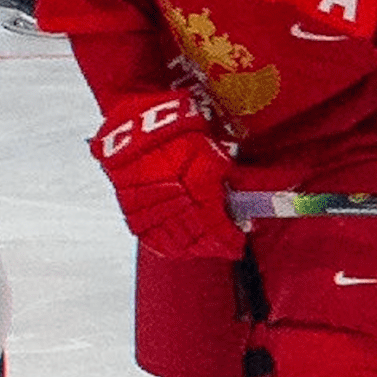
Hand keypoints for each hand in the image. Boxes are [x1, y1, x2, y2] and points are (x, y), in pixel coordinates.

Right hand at [91, 93, 244, 259]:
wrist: (141, 127)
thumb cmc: (180, 135)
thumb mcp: (213, 153)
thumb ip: (229, 181)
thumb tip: (242, 201)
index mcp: (199, 188)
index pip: (218, 228)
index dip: (230, 240)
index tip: (237, 243)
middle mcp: (175, 203)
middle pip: (199, 239)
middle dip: (215, 246)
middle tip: (225, 246)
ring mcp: (152, 210)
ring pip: (176, 244)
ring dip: (194, 249)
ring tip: (204, 247)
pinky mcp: (133, 212)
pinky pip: (152, 240)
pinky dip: (168, 247)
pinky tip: (179, 248)